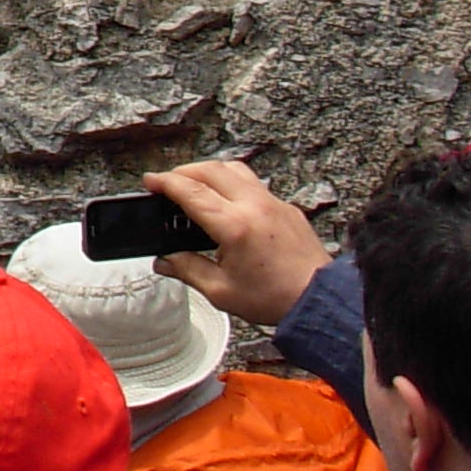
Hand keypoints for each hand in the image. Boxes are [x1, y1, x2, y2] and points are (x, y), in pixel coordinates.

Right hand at [148, 161, 330, 326]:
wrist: (319, 301)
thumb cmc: (277, 298)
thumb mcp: (222, 291)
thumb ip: (188, 270)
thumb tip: (166, 261)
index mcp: (235, 226)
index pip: (190, 191)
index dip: (165, 183)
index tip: (151, 181)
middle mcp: (255, 206)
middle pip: (211, 169)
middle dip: (184, 171)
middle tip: (169, 183)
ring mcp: (274, 203)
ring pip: (235, 169)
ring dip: (210, 171)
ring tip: (197, 185)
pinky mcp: (287, 208)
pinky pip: (255, 183)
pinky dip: (234, 183)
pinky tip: (229, 201)